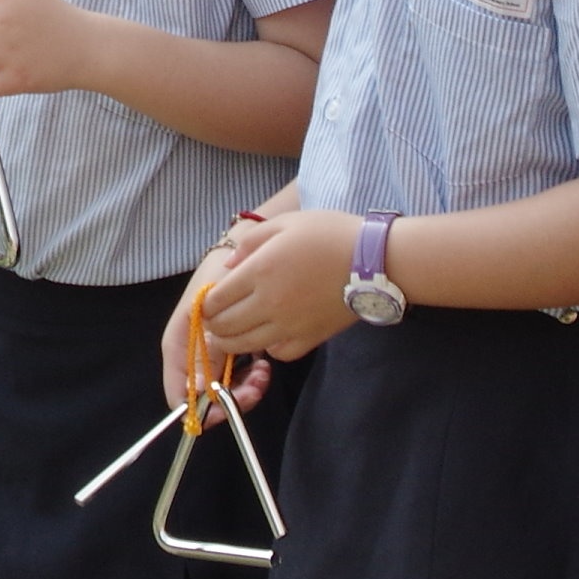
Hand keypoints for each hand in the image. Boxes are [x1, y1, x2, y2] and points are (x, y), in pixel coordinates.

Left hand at [193, 205, 359, 359]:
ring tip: (233, 331)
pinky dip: (268, 349)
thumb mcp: (284, 224)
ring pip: (246, 346)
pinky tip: (270, 335)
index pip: (215, 300)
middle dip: (213, 325)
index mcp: (259, 271)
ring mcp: (289, 325)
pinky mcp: (310, 339)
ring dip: (233, 341)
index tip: (208, 301)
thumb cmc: (328, 234)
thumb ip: (250, 243)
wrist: (373, 260)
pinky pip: (278, 354)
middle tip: (215, 318)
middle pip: (224, 328)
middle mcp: (269, 303)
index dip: (205, 304)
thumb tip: (228, 267)